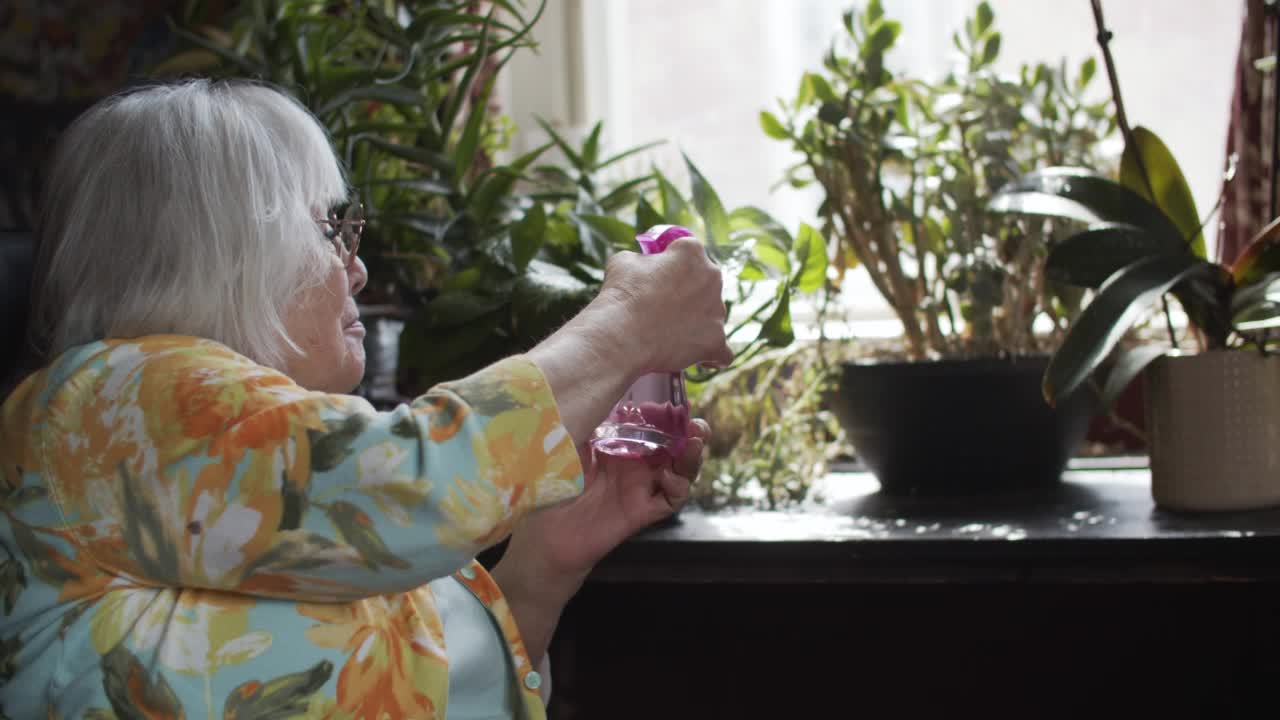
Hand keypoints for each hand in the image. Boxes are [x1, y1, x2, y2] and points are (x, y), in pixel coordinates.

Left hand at [504, 418, 708, 583]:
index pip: (655, 424)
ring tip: (694, 443)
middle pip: (675, 445)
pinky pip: (671, 499)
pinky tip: (668, 476)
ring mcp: (641, 488)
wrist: (543, 532)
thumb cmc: (550, 482)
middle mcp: (635, 464)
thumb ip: (594, 422)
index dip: (668, 414)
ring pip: (681, 470)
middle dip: (691, 433)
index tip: (671, 403)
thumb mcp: (572, 441)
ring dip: (691, 456)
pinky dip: (678, 487)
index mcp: (620, 444)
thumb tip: (610, 387)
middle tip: (696, 424)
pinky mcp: (642, 511)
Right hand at [598, 238, 732, 372]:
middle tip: (664, 306)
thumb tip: (643, 265)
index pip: (687, 253)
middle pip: (705, 283)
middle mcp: (712, 277)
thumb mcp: (623, 261)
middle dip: (689, 293)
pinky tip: (700, 357)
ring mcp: (717, 311)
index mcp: (691, 252)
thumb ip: (641, 259)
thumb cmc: (621, 296)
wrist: (621, 335)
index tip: (659, 276)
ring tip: (671, 335)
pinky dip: (712, 354)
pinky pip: (722, 351)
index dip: (671, 264)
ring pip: (712, 316)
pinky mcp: (716, 341)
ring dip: (697, 323)